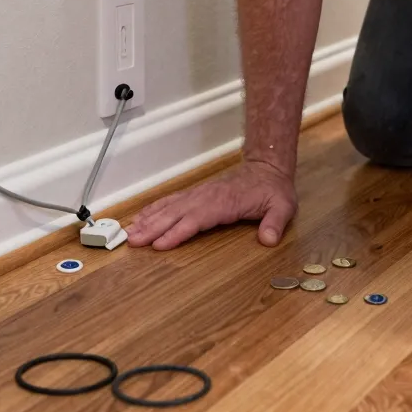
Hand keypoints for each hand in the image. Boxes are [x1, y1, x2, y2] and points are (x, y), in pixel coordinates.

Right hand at [127, 160, 297, 249]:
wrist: (267, 168)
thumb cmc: (273, 190)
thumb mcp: (282, 207)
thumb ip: (274, 223)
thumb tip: (268, 239)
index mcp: (224, 202)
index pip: (197, 219)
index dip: (178, 232)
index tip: (160, 243)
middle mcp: (206, 197)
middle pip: (176, 213)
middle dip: (153, 227)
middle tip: (132, 241)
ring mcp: (199, 194)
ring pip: (169, 207)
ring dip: (148, 219)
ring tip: (129, 233)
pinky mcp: (196, 194)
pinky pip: (171, 201)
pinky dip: (154, 209)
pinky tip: (141, 218)